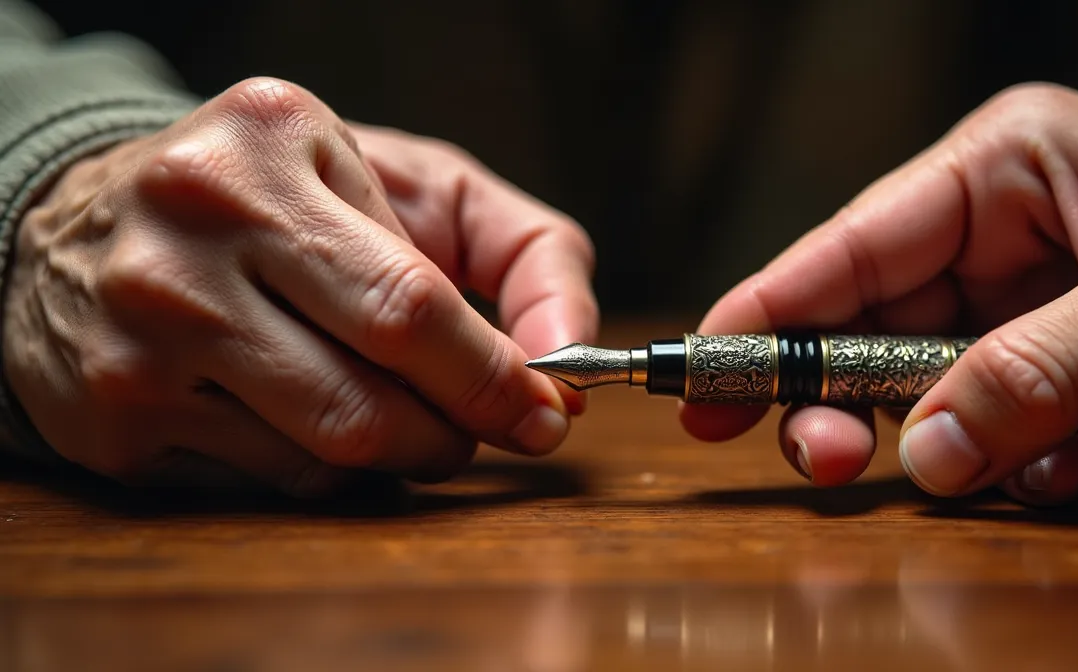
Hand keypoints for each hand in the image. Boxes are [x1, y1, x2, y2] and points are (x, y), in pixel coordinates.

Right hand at [2, 77, 597, 495]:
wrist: (90, 222)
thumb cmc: (286, 201)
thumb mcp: (411, 181)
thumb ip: (525, 250)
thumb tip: (570, 360)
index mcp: (272, 139)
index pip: (413, 304)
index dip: (494, 379)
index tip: (546, 412)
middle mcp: (192, 229)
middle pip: (368, 394)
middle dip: (458, 431)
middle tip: (492, 431)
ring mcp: (140, 330)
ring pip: (326, 453)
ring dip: (399, 453)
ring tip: (404, 413)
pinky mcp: (112, 415)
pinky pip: (271, 480)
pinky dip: (323, 465)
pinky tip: (308, 413)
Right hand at [681, 83, 1077, 505]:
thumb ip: (1042, 369)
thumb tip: (921, 453)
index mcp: (1004, 170)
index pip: (850, 246)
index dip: (765, 314)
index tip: (698, 380)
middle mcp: (1007, 237)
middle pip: (880, 338)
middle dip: (869, 410)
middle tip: (836, 467)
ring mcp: (1042, 308)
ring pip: (955, 404)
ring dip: (1007, 456)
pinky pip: (1028, 435)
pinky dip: (1071, 468)